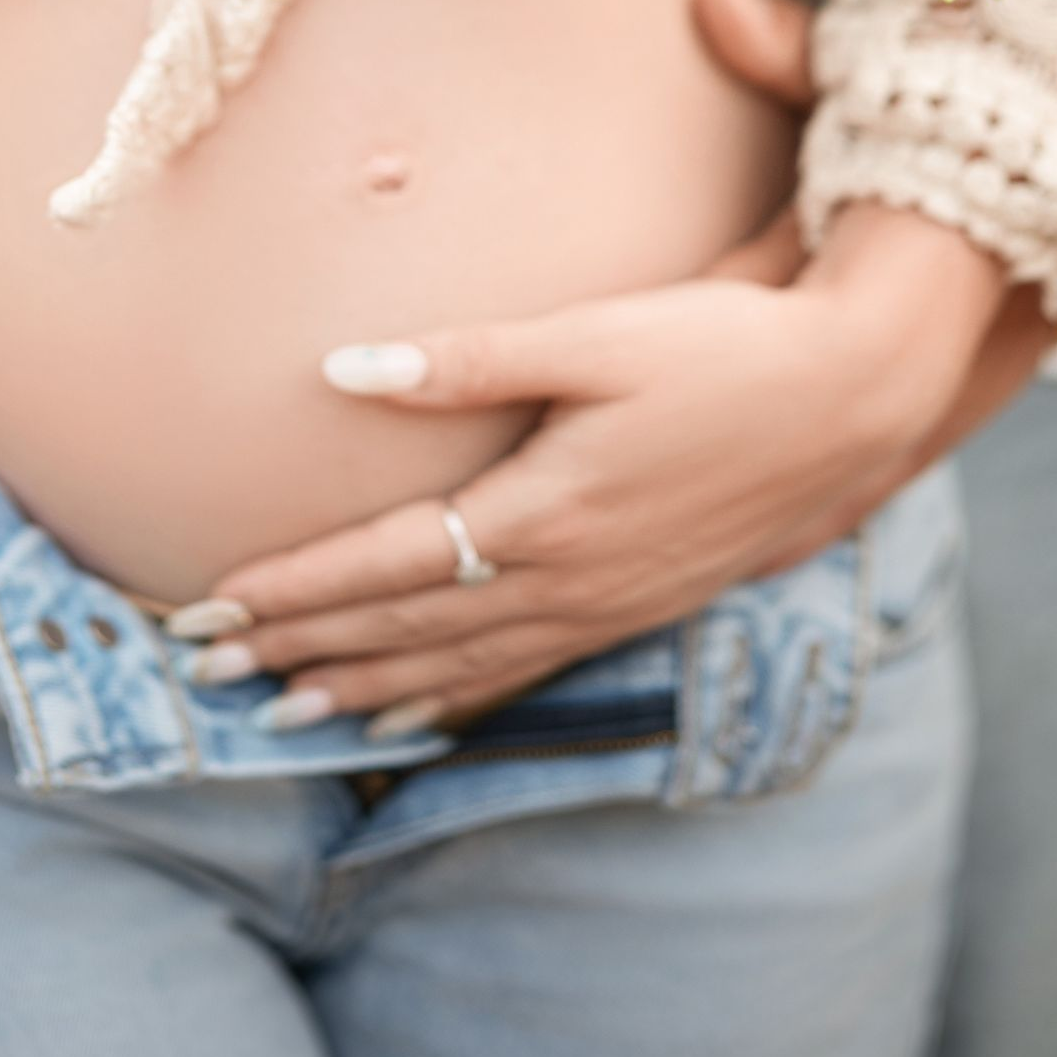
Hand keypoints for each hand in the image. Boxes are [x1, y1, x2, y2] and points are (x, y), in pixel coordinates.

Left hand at [178, 0, 1056, 736]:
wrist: (854, 397)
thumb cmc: (722, 347)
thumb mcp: (595, 334)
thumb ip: (468, 359)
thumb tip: (343, 369)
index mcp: (541, 508)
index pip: (385, 562)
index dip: (294, 586)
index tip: (212, 602)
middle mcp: (564, 575)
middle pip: (403, 629)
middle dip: (298, 646)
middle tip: (202, 665)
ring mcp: (605, 602)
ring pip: (456, 666)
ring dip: (361, 687)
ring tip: (281, 710)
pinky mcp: (638, 605)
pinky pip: (521, 673)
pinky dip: (453, 700)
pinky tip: (411, 721)